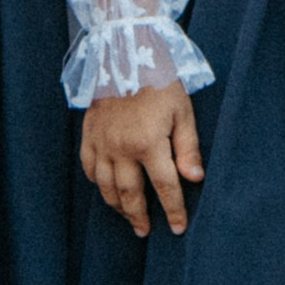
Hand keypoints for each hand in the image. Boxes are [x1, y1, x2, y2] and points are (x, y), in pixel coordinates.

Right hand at [81, 85, 203, 237]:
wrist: (124, 53)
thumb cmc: (159, 80)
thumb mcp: (182, 111)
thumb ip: (188, 147)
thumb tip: (195, 179)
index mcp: (149, 143)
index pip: (165, 187)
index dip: (174, 210)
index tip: (179, 228)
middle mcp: (121, 149)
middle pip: (130, 194)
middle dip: (139, 217)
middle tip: (145, 232)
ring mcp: (101, 143)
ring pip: (106, 187)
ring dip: (117, 206)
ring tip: (128, 217)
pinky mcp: (89, 134)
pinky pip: (89, 168)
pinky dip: (97, 184)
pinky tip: (105, 190)